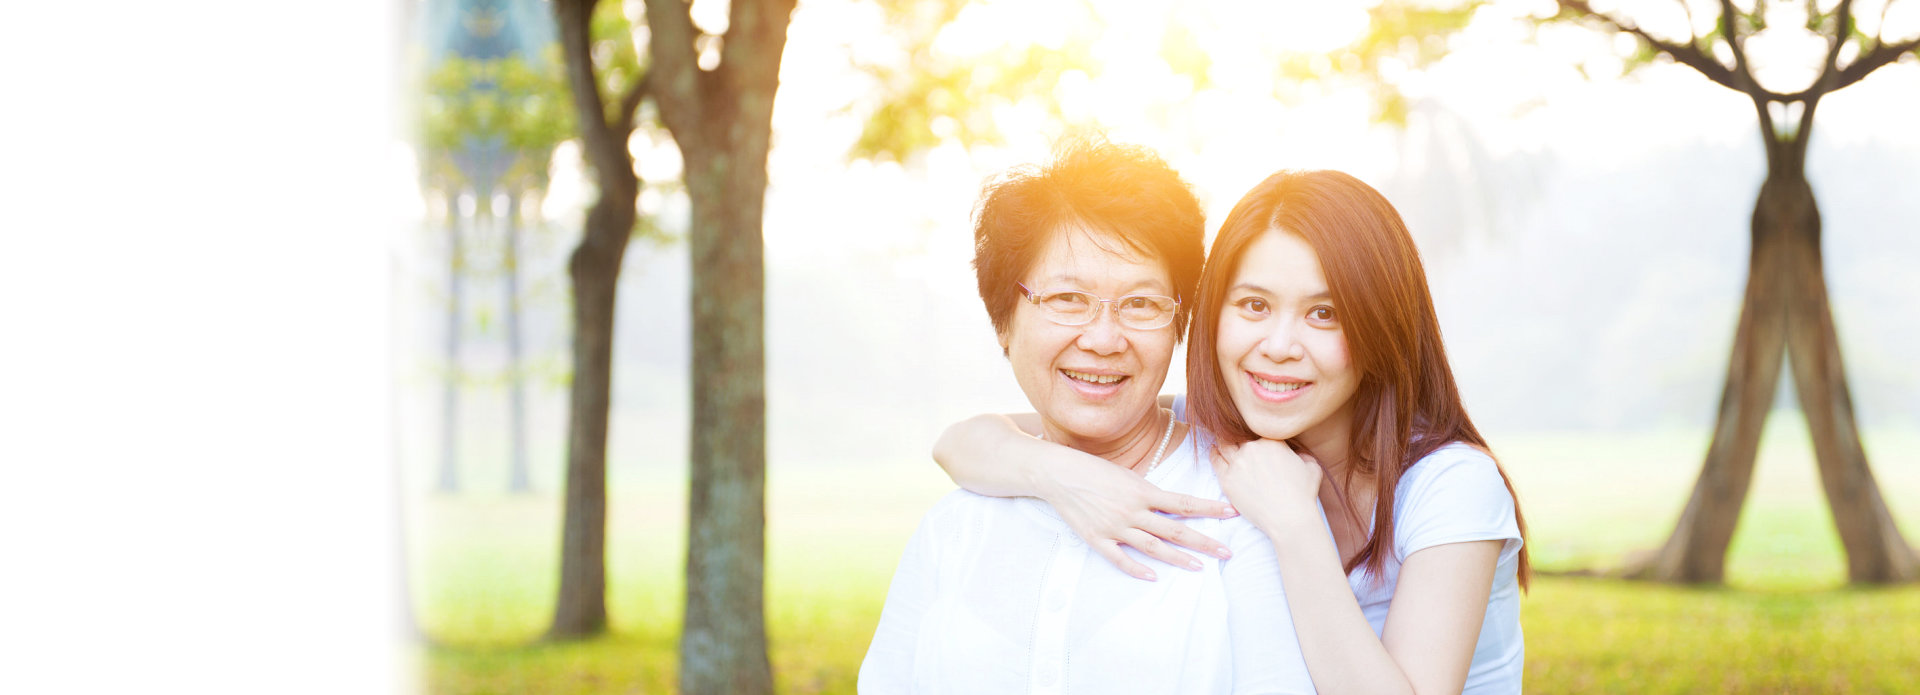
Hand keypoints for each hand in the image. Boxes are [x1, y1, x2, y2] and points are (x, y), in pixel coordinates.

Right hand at [1037, 450, 1238, 580]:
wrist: (1058, 473)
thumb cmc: (1093, 469)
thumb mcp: (1127, 474)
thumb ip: (1148, 492)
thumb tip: (1171, 504)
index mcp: (1142, 491)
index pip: (1184, 502)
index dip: (1209, 508)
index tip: (1231, 512)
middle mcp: (1133, 511)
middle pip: (1175, 530)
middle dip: (1204, 541)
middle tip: (1227, 552)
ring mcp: (1115, 527)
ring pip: (1153, 547)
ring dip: (1178, 558)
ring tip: (1200, 567)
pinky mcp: (1097, 538)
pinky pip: (1120, 558)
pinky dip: (1137, 569)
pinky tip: (1153, 577)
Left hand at [1210, 439, 1322, 532]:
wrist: (1290, 517)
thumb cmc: (1303, 495)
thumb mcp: (1312, 468)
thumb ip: (1303, 456)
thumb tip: (1297, 454)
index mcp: (1272, 440)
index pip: (1259, 432)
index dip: (1256, 436)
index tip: (1252, 438)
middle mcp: (1253, 447)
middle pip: (1241, 437)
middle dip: (1239, 438)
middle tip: (1233, 436)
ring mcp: (1238, 463)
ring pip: (1225, 445)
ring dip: (1222, 441)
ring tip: (1220, 440)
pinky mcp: (1228, 479)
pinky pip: (1216, 460)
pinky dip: (1214, 453)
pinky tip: (1214, 450)